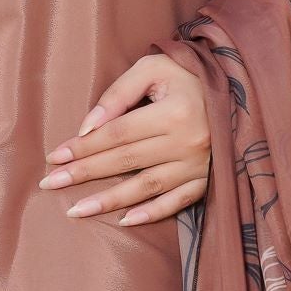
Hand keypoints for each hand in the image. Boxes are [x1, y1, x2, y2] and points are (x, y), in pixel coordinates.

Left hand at [39, 50, 211, 227]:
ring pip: (147, 187)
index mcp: (173, 112)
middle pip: (125, 161)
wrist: (239, 89)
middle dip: (84, 173)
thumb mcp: (154, 68)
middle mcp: (188, 141)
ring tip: (76, 210)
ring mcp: (199, 164)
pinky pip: (178, 202)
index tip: (54, 157)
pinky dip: (153, 213)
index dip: (83, 146)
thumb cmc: (187, 75)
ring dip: (110, 201)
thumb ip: (119, 93)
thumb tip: (87, 127)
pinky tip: (126, 221)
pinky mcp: (209, 179)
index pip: (117, 133)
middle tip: (50, 184)